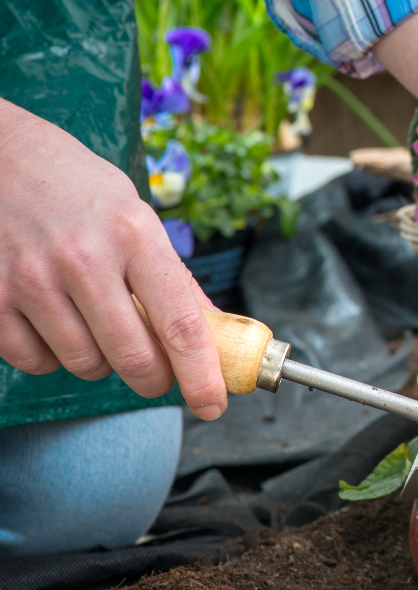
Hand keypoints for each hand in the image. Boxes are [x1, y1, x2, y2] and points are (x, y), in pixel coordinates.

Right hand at [0, 100, 226, 418]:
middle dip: (153, 379)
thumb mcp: (135, 215)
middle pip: (134, 358)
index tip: (214, 404)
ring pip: (84, 364)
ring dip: (100, 362)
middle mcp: (84, 259)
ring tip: (96, 324)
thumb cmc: (76, 185)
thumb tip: (212, 331)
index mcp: (134, 234)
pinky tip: (54, 321)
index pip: (181, 324)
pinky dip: (50, 356)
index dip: (202, 374)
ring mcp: (32, 280)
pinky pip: (34, 361)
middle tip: (156, 376)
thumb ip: (170, 275)